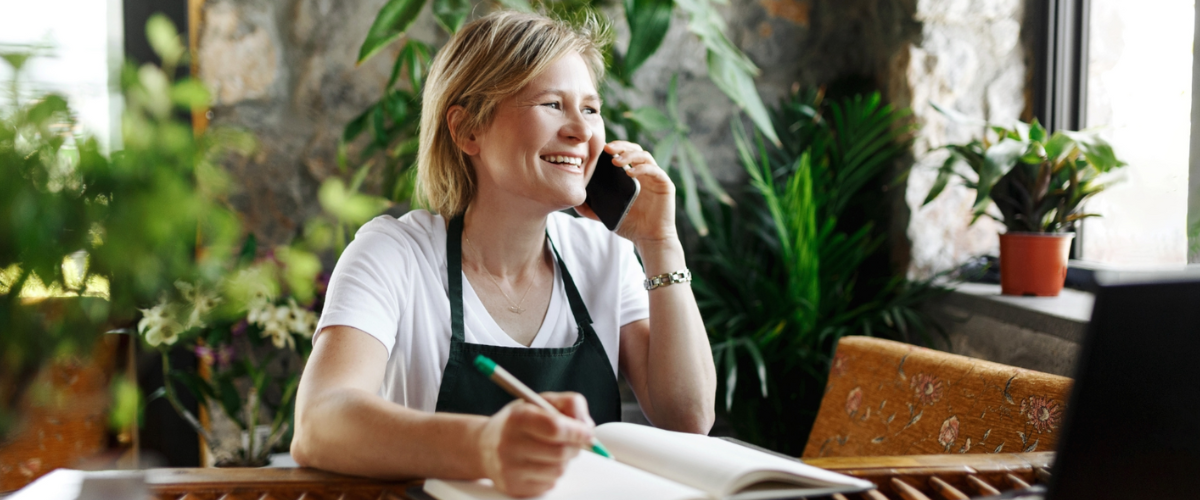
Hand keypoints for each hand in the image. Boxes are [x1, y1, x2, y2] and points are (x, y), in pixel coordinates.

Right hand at [476, 392, 594, 497]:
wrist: (483, 446)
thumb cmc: (517, 422)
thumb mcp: (540, 402)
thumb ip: (569, 404)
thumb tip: (587, 426)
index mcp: (517, 418)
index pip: (555, 428)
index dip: (577, 431)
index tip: (587, 433)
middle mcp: (509, 444)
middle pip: (560, 452)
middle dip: (575, 447)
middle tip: (575, 441)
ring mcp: (509, 469)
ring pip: (558, 470)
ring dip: (564, 461)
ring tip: (552, 451)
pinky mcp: (513, 487)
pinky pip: (549, 484)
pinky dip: (552, 474)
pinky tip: (539, 464)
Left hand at [576, 141, 677, 245]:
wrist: (650, 240)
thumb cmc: (630, 226)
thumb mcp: (606, 215)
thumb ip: (591, 208)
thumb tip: (574, 202)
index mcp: (632, 176)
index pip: (623, 154)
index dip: (613, 148)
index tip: (599, 149)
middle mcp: (644, 173)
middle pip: (634, 149)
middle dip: (621, 146)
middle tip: (607, 149)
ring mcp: (655, 177)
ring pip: (645, 156)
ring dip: (630, 155)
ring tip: (616, 161)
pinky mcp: (665, 184)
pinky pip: (655, 170)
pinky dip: (642, 168)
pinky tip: (630, 172)